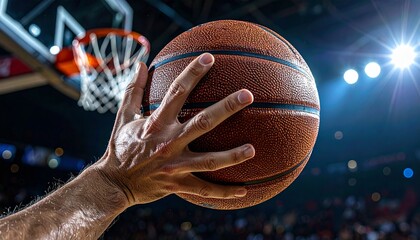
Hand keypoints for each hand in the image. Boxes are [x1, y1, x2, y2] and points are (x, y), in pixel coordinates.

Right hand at [93, 53, 254, 206]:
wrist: (113, 184)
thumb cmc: (120, 148)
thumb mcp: (123, 118)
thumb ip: (133, 91)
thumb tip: (140, 64)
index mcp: (156, 124)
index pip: (177, 93)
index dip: (193, 74)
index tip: (209, 58)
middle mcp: (168, 143)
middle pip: (202, 123)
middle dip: (226, 108)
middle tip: (248, 95)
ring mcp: (175, 166)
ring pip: (209, 161)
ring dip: (232, 156)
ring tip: (253, 149)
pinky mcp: (178, 185)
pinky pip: (204, 190)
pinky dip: (223, 193)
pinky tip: (243, 192)